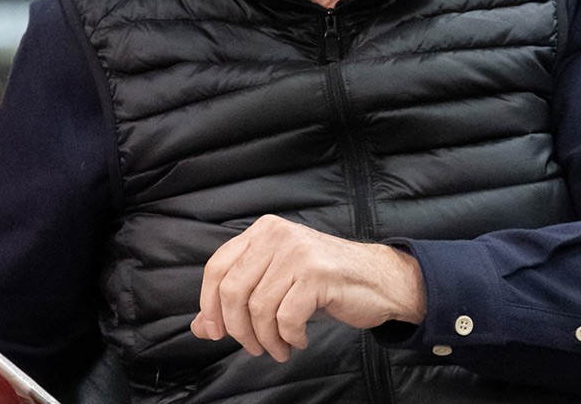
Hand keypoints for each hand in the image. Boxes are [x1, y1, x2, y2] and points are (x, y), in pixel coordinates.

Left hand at [190, 215, 425, 361]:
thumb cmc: (324, 283)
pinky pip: (286, 317)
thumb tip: (200, 328)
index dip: (210, 304)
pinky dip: (289, 337)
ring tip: (279, 348)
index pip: (217, 267)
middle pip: (233, 290)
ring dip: (266, 339)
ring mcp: (298, 253)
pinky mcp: (318, 274)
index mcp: (263, 231)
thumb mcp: (276, 285)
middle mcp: (277, 235)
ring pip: (258, 308)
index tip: (217, 331)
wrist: (380, 280)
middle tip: (252, 346)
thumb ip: (237, 302)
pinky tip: (299, 338)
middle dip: (237, 329)